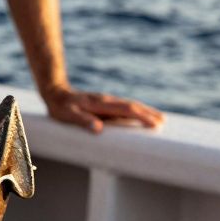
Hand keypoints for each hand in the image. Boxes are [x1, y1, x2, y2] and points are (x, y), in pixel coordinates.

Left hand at [41, 86, 163, 133]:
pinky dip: (136, 110)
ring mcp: (106, 100)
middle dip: (148, 113)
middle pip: (132, 105)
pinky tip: (140, 115)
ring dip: (145, 110)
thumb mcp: (67, 115)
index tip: (154, 123)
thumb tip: (98, 128)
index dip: (141, 116)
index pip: (125, 109)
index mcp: (100, 104)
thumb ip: (82, 121)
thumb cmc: (61, 107)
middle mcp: (106, 100)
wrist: (55, 92)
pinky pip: (124, 106)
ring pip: (129, 104)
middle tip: (164, 122)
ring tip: (159, 118)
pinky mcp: (105, 103)